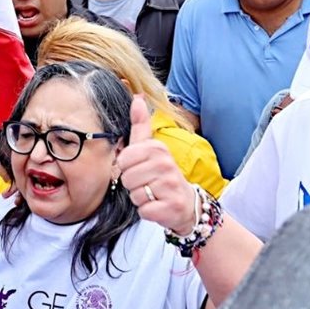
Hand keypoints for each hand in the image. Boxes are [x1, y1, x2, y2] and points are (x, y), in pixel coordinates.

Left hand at [118, 96, 196, 235]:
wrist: (186, 202)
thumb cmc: (162, 174)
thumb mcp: (152, 147)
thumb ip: (141, 125)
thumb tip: (137, 97)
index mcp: (157, 148)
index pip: (123, 160)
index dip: (128, 168)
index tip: (141, 168)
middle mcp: (165, 164)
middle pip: (126, 178)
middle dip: (133, 185)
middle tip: (149, 183)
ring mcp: (169, 186)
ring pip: (134, 195)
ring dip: (140, 198)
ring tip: (154, 194)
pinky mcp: (170, 207)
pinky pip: (143, 210)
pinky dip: (148, 211)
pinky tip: (159, 205)